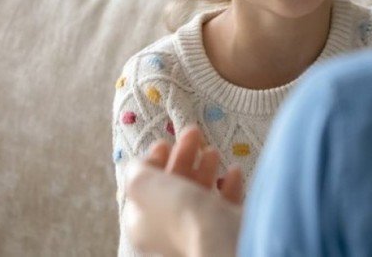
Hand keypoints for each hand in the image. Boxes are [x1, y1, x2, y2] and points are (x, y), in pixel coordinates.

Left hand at [122, 126, 244, 255]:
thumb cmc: (177, 210)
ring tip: (213, 150)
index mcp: (142, 223)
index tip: (165, 142)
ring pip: (199, 195)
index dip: (153, 162)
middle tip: (194, 133)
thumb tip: (139, 166)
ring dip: (205, 168)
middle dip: (182, 158)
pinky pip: (225, 204)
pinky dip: (229, 185)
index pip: (144, 189)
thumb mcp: (144, 184)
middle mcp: (167, 230)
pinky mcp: (225, 230)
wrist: (221, 238)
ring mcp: (197, 232)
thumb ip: (137, 172)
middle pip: (173, 187)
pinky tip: (234, 169)